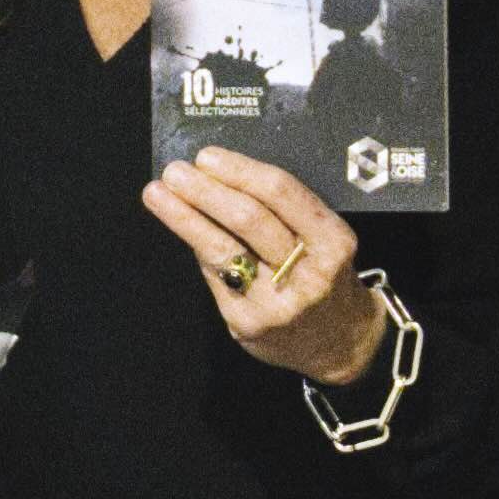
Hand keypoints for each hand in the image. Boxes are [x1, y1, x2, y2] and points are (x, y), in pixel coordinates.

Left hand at [144, 151, 392, 383]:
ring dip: (184, 217)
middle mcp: (308, 274)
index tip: (207, 157)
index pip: (281, 193)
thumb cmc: (323, 275)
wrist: (340, 342)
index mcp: (333, 242)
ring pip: (223, 249)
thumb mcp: (323, 239)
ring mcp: (277, 303)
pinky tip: (183, 228)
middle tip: (175, 171)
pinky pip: (215, 275)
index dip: (239, 170)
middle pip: (248, 219)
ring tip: (157, 194)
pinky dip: (198, 246)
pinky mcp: (249, 324)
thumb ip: (284, 213)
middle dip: (205, 190)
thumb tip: (218, 179)